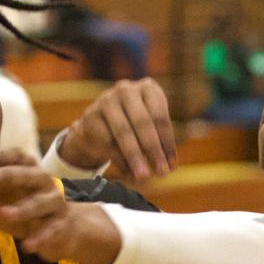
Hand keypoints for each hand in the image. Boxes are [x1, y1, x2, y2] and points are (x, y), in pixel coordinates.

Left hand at [0, 149, 122, 263]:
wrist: (62, 230)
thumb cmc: (25, 209)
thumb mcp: (0, 200)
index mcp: (28, 169)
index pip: (15, 155)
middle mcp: (44, 181)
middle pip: (28, 173)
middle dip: (7, 174)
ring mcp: (55, 202)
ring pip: (41, 202)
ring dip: (22, 208)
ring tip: (2, 214)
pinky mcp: (62, 224)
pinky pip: (52, 230)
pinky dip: (40, 238)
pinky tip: (28, 246)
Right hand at [58, 78, 175, 180]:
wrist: (96, 124)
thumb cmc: (131, 125)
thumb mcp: (149, 126)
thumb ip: (159, 142)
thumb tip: (170, 166)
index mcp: (148, 88)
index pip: (160, 116)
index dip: (167, 143)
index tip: (172, 166)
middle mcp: (126, 90)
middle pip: (142, 123)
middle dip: (153, 150)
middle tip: (161, 173)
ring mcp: (106, 101)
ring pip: (123, 133)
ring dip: (135, 157)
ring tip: (144, 176)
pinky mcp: (91, 117)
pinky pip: (108, 142)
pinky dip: (120, 160)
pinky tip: (128, 172)